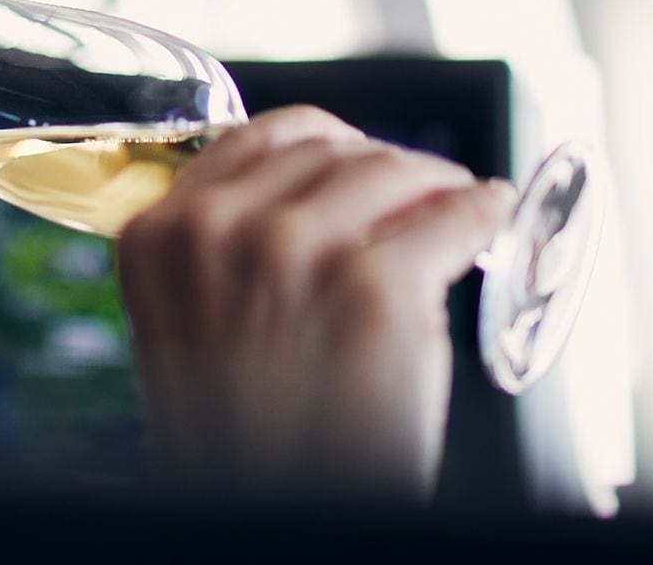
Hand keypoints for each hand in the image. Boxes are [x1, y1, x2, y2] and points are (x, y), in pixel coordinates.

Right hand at [116, 105, 513, 501]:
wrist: (266, 515)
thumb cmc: (238, 443)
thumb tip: (314, 190)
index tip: (356, 153)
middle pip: (331, 148)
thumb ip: (222, 250)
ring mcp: (297, 252)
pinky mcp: (376, 288)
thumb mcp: (190, 327)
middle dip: (384, 164)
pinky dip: (484, 211)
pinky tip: (492, 218)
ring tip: (459, 202)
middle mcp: (219, 231)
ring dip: (438, 181)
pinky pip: (454, 216)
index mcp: (159, 235)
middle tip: (421, 188)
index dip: (322, 141)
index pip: (255, 137)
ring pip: (392, 168)